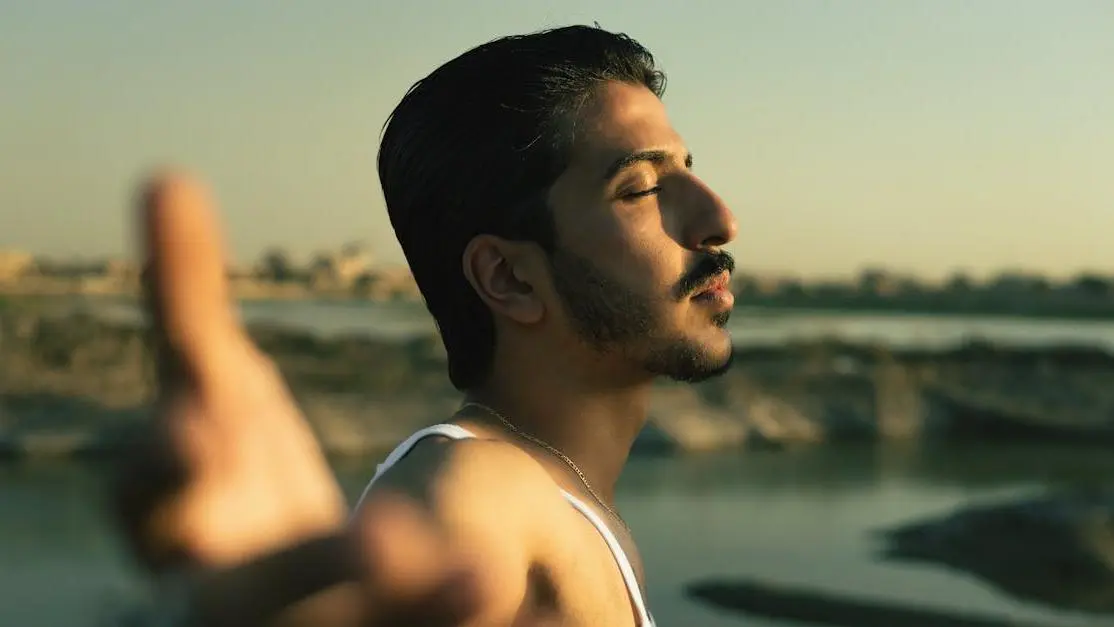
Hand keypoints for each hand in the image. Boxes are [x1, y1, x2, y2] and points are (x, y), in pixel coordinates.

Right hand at [110, 172, 478, 625]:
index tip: (198, 432)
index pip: (154, 509)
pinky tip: (554, 621)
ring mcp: (321, 625)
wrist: (285, 574)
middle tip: (382, 541)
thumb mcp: (212, 386)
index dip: (163, 477)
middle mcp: (240, 595)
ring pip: (358, 625)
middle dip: (310, 565)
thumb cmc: (229, 470)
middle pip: (263, 595)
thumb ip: (185, 297)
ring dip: (418, 606)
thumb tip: (167, 175)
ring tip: (484, 576)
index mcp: (182, 524)